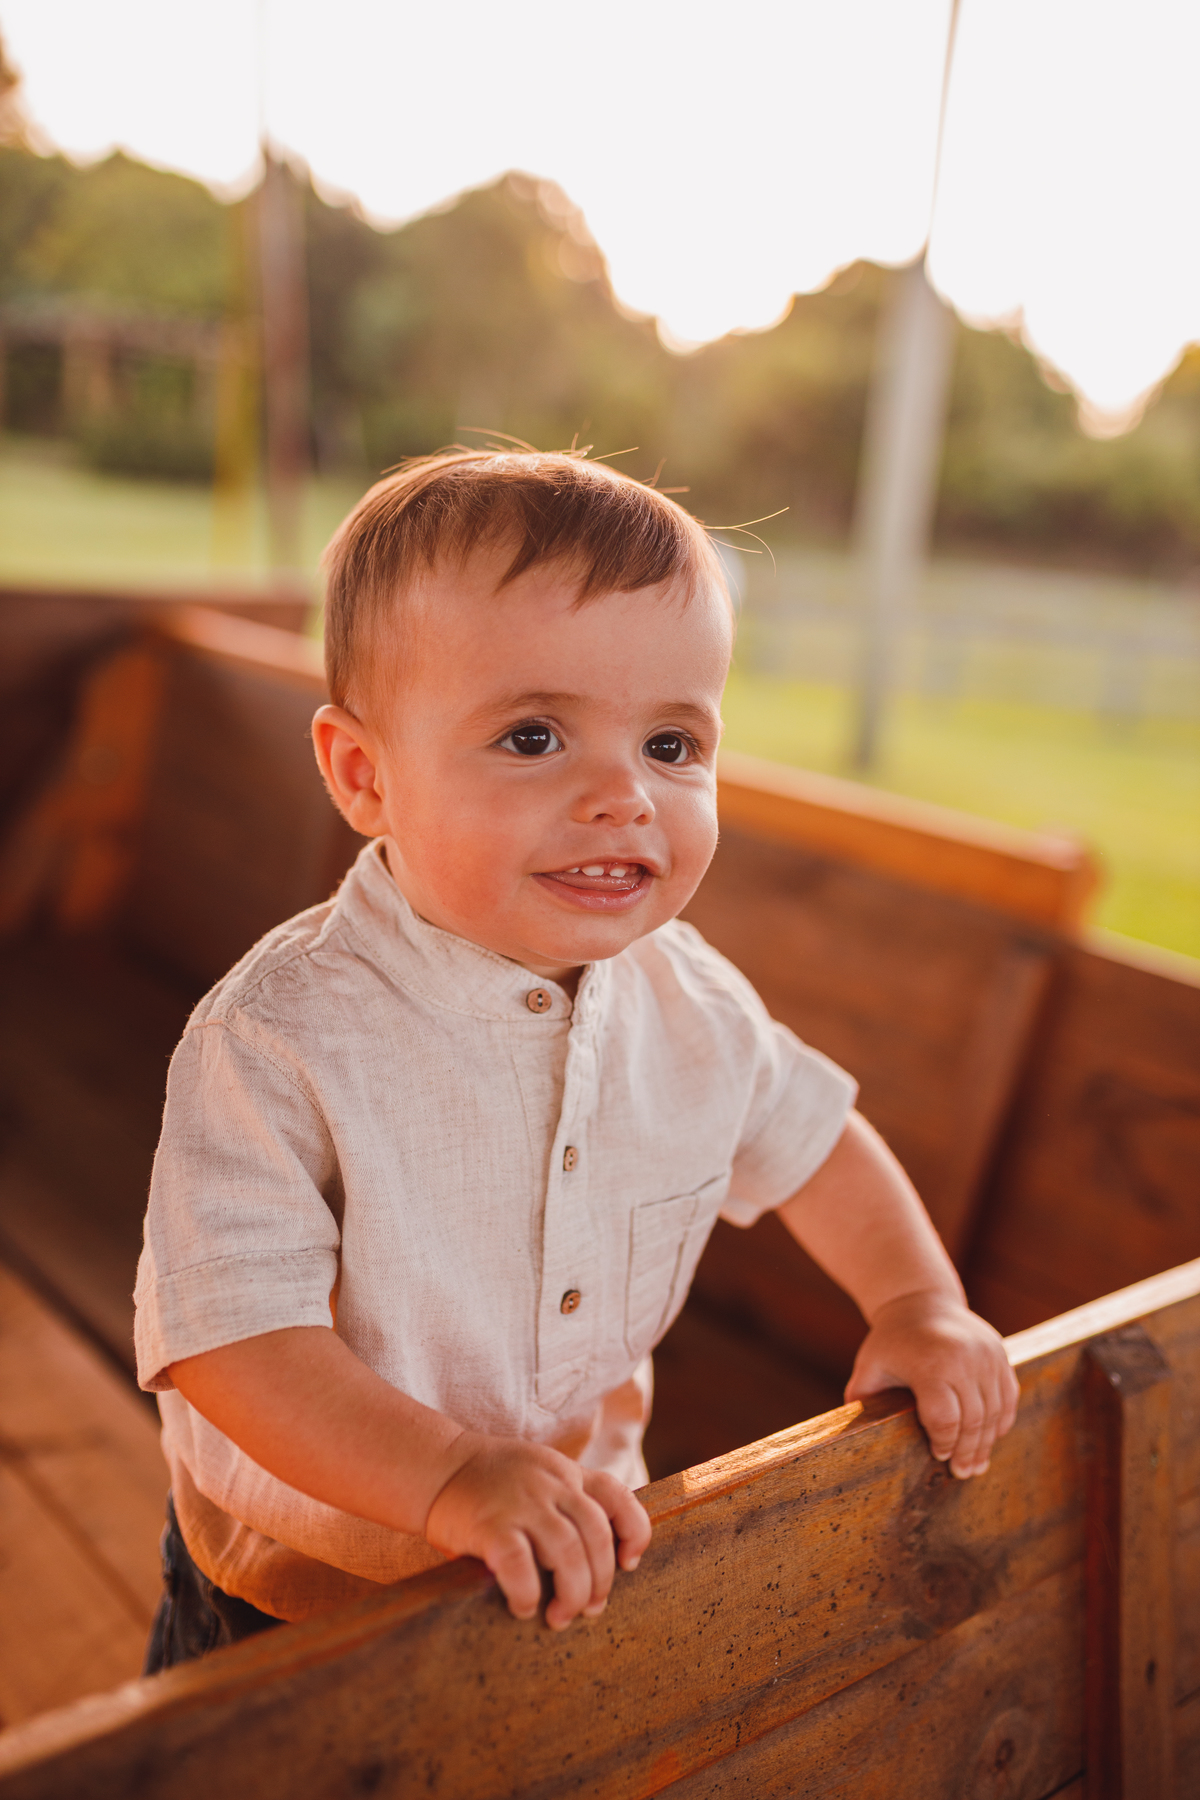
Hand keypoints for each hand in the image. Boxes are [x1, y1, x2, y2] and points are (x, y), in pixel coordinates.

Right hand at [424, 1434, 651, 1628]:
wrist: (436, 1467)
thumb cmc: (489, 1485)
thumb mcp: (537, 1476)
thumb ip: (564, 1505)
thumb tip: (593, 1567)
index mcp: (565, 1473)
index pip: (618, 1495)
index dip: (634, 1531)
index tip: (629, 1564)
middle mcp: (550, 1484)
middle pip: (597, 1533)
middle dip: (601, 1579)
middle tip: (590, 1608)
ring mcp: (521, 1502)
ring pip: (568, 1551)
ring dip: (572, 1593)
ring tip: (560, 1617)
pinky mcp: (489, 1524)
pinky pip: (519, 1564)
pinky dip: (527, 1592)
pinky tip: (523, 1607)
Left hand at [844, 1289, 1019, 1478]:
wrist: (920, 1300)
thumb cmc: (890, 1341)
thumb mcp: (870, 1366)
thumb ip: (862, 1399)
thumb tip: (848, 1439)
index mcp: (930, 1363)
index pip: (945, 1418)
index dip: (944, 1443)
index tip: (939, 1457)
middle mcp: (964, 1357)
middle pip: (974, 1419)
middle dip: (968, 1451)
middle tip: (962, 1472)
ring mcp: (986, 1354)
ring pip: (995, 1410)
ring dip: (987, 1441)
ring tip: (977, 1463)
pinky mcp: (999, 1352)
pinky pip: (1008, 1394)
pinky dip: (1001, 1419)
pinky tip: (991, 1436)